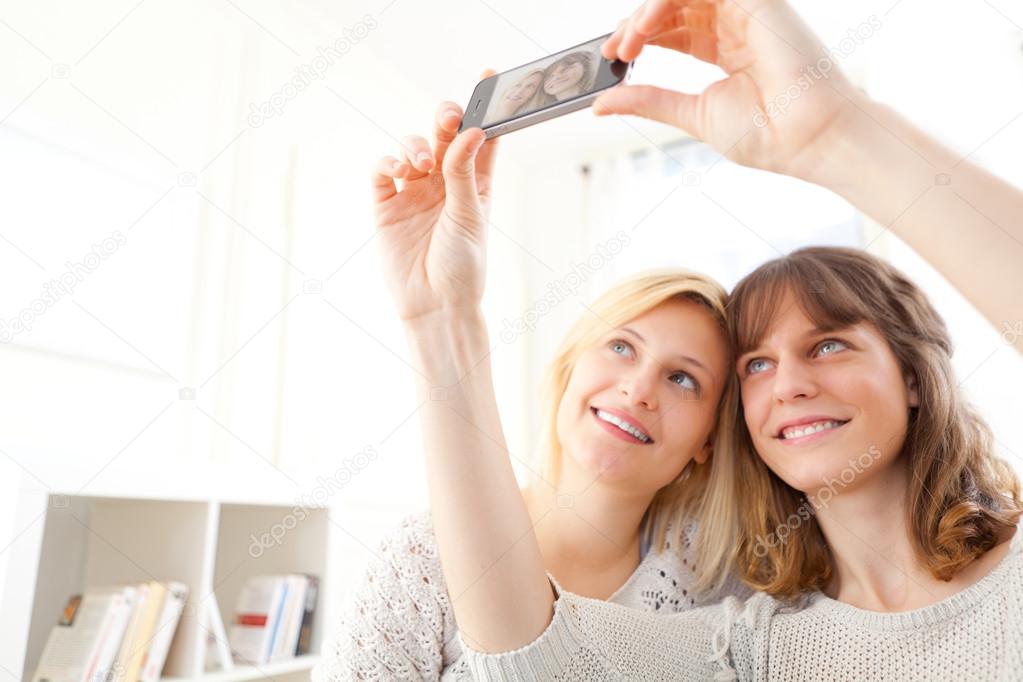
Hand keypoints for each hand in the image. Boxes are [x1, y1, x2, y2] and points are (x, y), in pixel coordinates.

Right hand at [373, 73, 498, 321]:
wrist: (434, 306)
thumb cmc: (462, 267)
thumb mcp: (470, 217)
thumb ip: (465, 173)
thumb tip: (471, 131)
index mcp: (475, 184)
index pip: (481, 138)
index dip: (486, 108)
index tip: (489, 77)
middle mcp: (444, 183)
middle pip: (444, 134)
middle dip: (445, 117)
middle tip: (448, 116)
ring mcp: (413, 192)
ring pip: (411, 147)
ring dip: (415, 146)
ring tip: (422, 165)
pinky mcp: (386, 205)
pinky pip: (382, 171)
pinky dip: (387, 162)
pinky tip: (399, 171)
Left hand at [596, 0, 866, 180]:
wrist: (805, 139)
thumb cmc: (766, 133)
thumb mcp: (691, 114)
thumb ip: (648, 101)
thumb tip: (602, 105)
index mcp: (725, 49)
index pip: (673, 28)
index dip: (640, 35)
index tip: (613, 57)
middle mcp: (734, 26)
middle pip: (673, 6)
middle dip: (637, 25)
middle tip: (617, 52)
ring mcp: (746, 10)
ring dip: (648, 12)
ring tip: (630, 41)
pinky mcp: (756, 1)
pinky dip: (666, 0)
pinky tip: (648, 25)